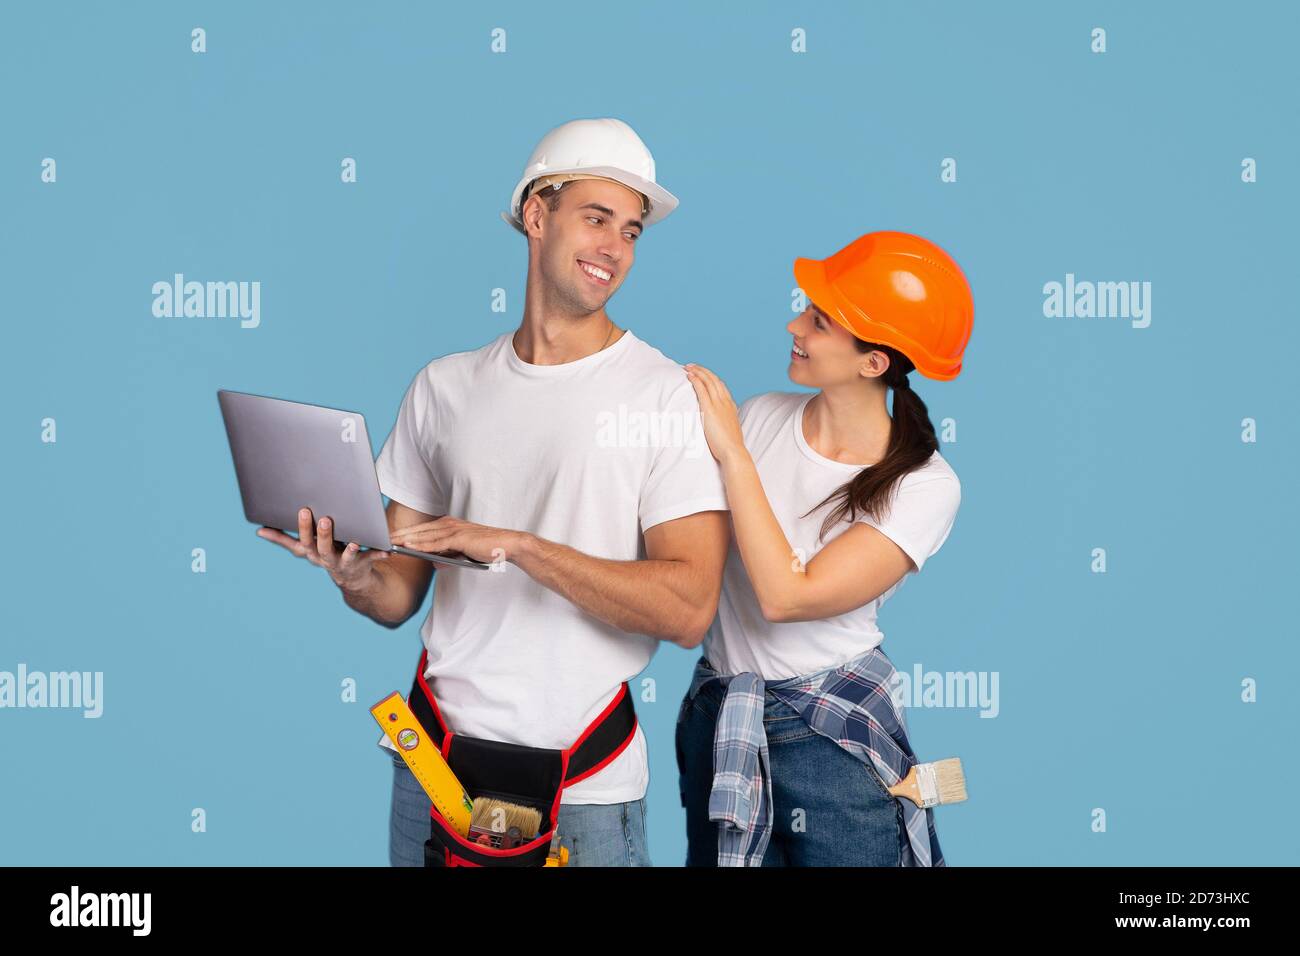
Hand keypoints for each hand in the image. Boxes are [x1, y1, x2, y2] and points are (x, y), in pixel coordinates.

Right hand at [257, 507, 389, 591]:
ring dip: (346, 548)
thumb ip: (285, 538)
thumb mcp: (306, 547)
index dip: (280, 537)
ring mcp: (344, 562)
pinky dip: (379, 554)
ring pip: (343, 556)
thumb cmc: (328, 553)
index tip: (267, 527)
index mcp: (311, 552)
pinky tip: (387, 551)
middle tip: (313, 515)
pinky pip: (372, 558)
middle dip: (314, 532)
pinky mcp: (363, 563)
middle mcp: (325, 559)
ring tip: (351, 541)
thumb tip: (258, 530)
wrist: (353, 579)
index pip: (295, 544)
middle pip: (318, 547)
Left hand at [390, 516, 522, 566]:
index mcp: (449, 525)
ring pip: (424, 535)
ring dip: (406, 539)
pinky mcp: (459, 537)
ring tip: (389, 543)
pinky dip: (421, 544)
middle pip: (419, 530)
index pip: (422, 529)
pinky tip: (408, 547)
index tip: (389, 538)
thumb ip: (447, 557)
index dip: (405, 533)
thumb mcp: (462, 554)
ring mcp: (454, 529)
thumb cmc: (487, 549)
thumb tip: (434, 565)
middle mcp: (449, 524)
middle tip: (380, 539)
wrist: (507, 546)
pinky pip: (436, 542)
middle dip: (399, 534)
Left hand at [684, 364, 746, 466]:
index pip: (721, 386)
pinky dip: (696, 380)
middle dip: (703, 371)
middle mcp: (726, 402)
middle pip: (714, 380)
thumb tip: (717, 427)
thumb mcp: (729, 431)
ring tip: (688, 367)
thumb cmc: (730, 446)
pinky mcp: (710, 409)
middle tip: (693, 366)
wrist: (733, 451)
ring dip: (698, 371)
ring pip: (708, 381)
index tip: (703, 374)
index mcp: (731, 406)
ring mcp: (719, 404)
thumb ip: (723, 425)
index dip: (712, 378)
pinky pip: (702, 390)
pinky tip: (689, 375)